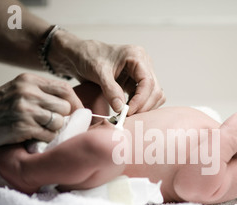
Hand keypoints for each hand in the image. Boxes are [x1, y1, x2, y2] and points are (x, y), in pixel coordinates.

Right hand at [0, 73, 83, 146]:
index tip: (76, 113)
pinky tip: (33, 138)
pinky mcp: (22, 126)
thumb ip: (40, 94)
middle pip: (65, 107)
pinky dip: (45, 140)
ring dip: (54, 130)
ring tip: (41, 131)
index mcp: (29, 80)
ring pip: (59, 122)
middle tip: (54, 125)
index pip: (65, 89)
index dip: (75, 103)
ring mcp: (25, 109)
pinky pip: (48, 135)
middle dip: (63, 119)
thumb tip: (69, 106)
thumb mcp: (17, 91)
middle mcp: (28, 91)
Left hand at [50, 33, 165, 114]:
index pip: (148, 82)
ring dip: (143, 107)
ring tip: (127, 114)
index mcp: (137, 56)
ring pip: (154, 96)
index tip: (128, 112)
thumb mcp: (98, 72)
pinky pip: (145, 98)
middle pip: (155, 90)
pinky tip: (127, 110)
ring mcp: (142, 74)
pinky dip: (139, 106)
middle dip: (143, 106)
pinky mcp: (137, 83)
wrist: (81, 55)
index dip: (141, 100)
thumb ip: (110, 89)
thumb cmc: (89, 56)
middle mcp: (144, 64)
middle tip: (127, 117)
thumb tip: (120, 108)